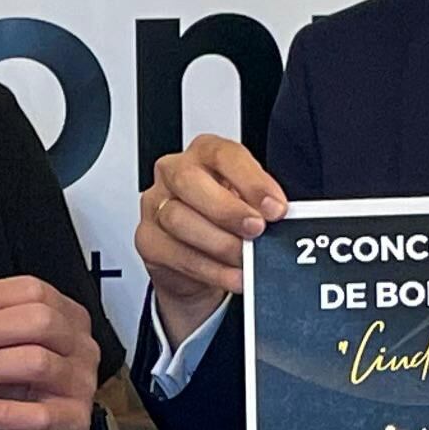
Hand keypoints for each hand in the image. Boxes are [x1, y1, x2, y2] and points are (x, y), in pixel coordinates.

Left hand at [0, 278, 104, 429]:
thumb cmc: (30, 391)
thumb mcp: (14, 353)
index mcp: (68, 319)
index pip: (35, 291)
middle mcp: (80, 347)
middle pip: (40, 321)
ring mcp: (80, 383)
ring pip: (36, 362)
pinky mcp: (73, 420)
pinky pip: (37, 414)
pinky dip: (0, 411)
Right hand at [134, 135, 285, 346]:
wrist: (197, 261)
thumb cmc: (225, 222)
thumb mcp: (246, 204)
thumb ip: (260, 205)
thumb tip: (280, 218)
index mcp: (204, 153)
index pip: (223, 155)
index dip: (251, 181)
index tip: (275, 207)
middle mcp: (175, 173)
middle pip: (190, 181)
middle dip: (228, 209)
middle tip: (256, 230)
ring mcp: (156, 205)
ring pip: (178, 219)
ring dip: (219, 243)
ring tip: (245, 258)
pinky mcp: (148, 239)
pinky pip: (175, 254)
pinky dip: (209, 269)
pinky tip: (233, 276)